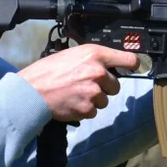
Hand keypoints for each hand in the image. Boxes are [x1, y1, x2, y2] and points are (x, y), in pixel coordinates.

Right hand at [18, 44, 137, 121]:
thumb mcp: (71, 55)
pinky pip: (93, 112)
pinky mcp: (88, 108)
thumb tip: (107, 65)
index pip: (128, 59)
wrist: (32, 91)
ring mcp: (94, 91)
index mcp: (94, 54)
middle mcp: (97, 72)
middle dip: (103, 88)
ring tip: (74, 94)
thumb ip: (92, 59)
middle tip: (85, 86)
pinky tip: (71, 103)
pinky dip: (84, 110)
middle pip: (115, 85)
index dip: (132, 65)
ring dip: (93, 100)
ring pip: (104, 100)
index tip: (134, 68)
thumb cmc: (47, 72)